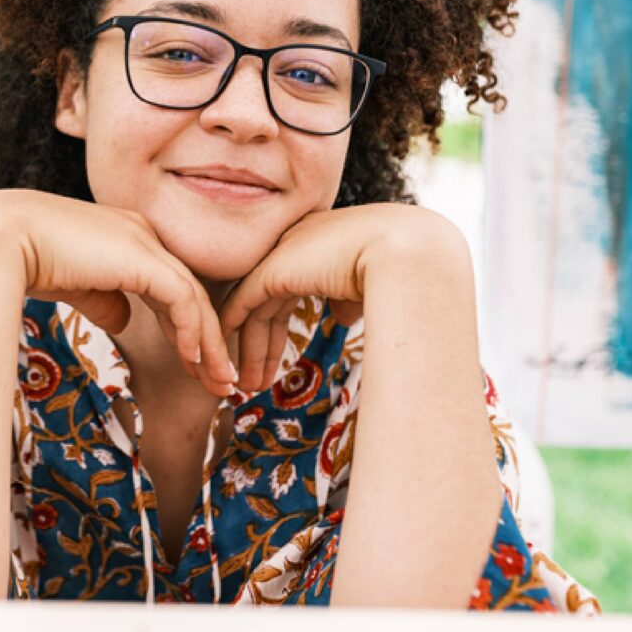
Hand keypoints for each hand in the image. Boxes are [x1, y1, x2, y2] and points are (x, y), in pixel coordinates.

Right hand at [0, 190, 238, 394]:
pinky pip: (183, 299)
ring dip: (209, 344)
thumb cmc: (22, 260)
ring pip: (194, 298)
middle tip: (221, 381)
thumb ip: (102, 298)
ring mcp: (144, 241)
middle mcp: (141, 234)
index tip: (193, 365)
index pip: (168, 284)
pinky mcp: (143, 257)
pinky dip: (193, 333)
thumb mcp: (73, 284)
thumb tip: (122, 320)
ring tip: (220, 383)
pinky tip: (197, 361)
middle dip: (207, 340)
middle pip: (188, 292)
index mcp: (124, 236)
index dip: (184, 327)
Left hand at [218, 204, 471, 394]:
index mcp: (319, 245)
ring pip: (254, 308)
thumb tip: (342, 317)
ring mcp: (281, 253)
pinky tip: (227, 355)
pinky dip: (232, 330)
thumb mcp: (369, 286)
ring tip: (248, 387)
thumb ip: (348, 298)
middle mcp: (296, 244)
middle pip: (269, 302)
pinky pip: (242, 303)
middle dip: (262, 345)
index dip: (280, 328)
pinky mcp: (270, 269)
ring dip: (250, 349)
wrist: (405, 253)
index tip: (277, 363)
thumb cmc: (401, 270)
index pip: (289, 290)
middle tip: (256, 381)